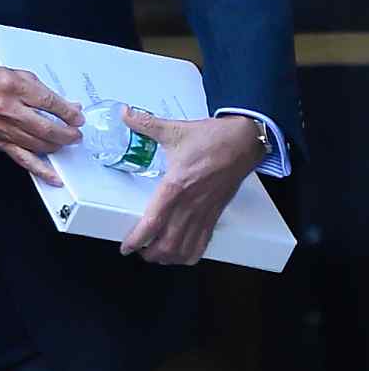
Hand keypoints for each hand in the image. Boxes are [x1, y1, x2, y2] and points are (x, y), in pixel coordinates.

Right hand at [0, 67, 81, 185]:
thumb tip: (64, 104)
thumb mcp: (14, 75)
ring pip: (39, 145)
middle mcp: (10, 110)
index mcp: (15, 88)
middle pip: (47, 127)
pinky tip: (54, 176)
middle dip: (67, 133)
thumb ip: (40, 90)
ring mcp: (5, 130)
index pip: (50, 103)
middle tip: (76, 133)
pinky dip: (41, 170)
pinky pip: (24, 160)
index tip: (77, 116)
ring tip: (67, 143)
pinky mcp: (1, 144)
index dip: (68, 112)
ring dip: (58, 146)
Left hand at [117, 111, 260, 265]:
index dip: (137, 239)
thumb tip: (125, 112)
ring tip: (155, 255)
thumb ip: (146, 124)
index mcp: (176, 186)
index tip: (126, 246)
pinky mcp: (216, 214)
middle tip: (137, 250)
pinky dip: (190, 254)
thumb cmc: (211, 138)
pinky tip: (181, 255)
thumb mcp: (175, 130)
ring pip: (184, 247)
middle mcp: (189, 204)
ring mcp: (204, 212)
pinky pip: (203, 242)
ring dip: (168, 257)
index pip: (153, 222)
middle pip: (167, 243)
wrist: (245, 141)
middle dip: (150, 253)